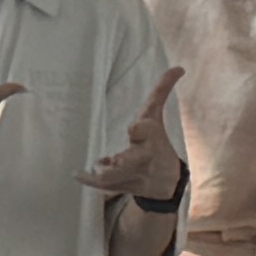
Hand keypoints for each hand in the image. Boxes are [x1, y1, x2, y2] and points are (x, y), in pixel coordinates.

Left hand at [78, 63, 189, 214]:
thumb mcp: (156, 116)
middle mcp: (144, 157)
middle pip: (134, 159)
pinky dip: (90, 181)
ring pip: (118, 177)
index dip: (140, 131)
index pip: (147, 131)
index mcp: (152, 137)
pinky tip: (77, 173)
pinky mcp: (122, 186)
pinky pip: (105, 188)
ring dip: (106, 173)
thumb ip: (162, 91)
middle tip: (114, 161)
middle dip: (125, 161)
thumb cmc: (156, 141)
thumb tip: (178, 67)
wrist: (166, 180)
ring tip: (95, 167)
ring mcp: (134, 174)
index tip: (133, 129)